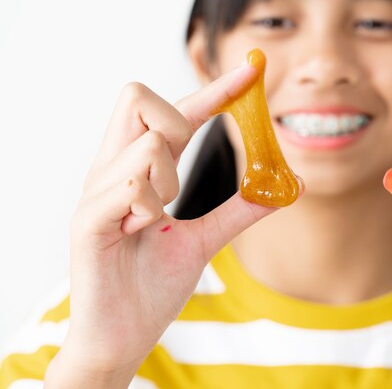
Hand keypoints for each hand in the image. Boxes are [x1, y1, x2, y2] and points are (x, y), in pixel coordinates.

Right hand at [56, 63, 279, 378]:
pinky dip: (150, 209)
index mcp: (138, 170)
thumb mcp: (206, 240)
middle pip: (137, 95)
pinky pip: (129, 186)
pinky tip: (140, 234)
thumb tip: (287, 186)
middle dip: (177, 122)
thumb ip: (240, 210)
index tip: (254, 71)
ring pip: (147, 144)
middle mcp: (112, 170)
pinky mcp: (86, 221)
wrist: (122, 337)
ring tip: (155, 223)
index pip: (176, 111)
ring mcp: (96, 193)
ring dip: (169, 183)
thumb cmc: (151, 286)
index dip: (215, 88)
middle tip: (180, 172)